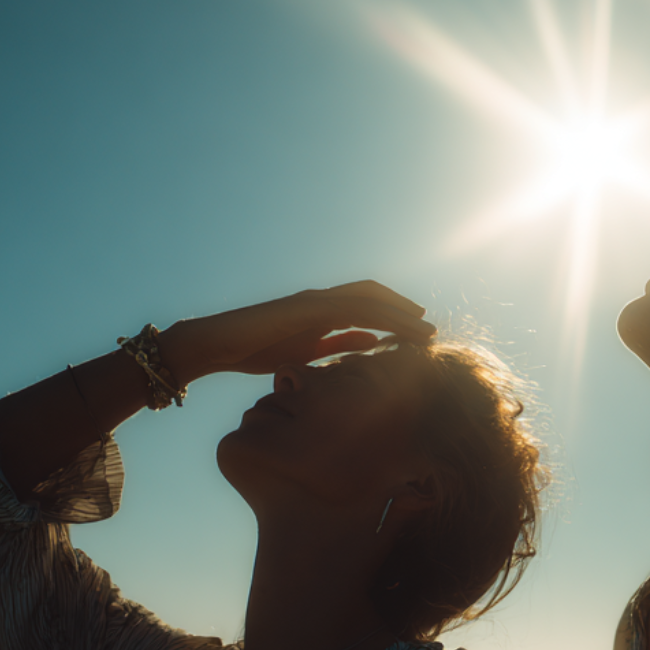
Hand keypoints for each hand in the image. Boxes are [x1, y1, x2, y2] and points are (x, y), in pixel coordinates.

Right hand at [157, 281, 435, 383]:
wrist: (217, 344)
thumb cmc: (255, 350)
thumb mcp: (308, 351)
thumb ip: (339, 343)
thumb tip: (371, 342)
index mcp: (321, 311)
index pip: (367, 308)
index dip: (395, 317)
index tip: (419, 334)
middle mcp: (322, 300)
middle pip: (374, 298)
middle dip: (405, 312)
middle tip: (431, 330)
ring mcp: (314, 301)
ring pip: (369, 302)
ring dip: (401, 315)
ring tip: (427, 332)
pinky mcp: (307, 308)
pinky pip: (351, 309)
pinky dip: (378, 317)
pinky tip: (396, 330)